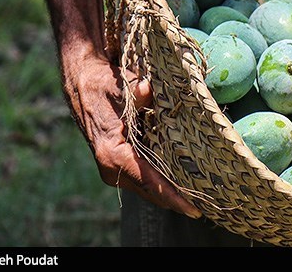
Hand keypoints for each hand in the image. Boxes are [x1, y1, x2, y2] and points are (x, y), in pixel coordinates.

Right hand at [61, 47, 201, 218]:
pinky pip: (145, 178)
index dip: (173, 196)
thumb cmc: (102, 85)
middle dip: (178, 200)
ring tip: (203, 198)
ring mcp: (114, 168)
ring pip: (148, 187)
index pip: (149, 181)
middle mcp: (112, 167)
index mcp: (113, 153)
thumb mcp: (120, 87)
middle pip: (151, 191)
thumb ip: (138, 93)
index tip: (194, 209)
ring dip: (172, 192)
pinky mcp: (120, 163)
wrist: (82, 83)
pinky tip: (186, 183)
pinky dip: (163, 181)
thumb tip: (148, 89)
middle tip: (209, 204)